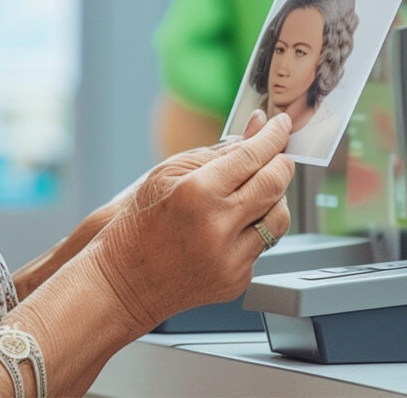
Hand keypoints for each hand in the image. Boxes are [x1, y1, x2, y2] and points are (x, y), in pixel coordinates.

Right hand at [84, 110, 294, 330]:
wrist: (124, 280)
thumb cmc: (140, 222)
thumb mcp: (169, 173)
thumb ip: (219, 151)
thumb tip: (257, 127)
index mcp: (198, 192)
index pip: (253, 156)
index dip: (273, 136)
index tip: (281, 126)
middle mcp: (218, 227)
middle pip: (275, 185)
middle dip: (282, 163)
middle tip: (278, 153)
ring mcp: (230, 259)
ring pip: (279, 218)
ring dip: (275, 198)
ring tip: (256, 191)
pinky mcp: (237, 280)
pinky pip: (263, 246)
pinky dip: (255, 229)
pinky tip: (233, 225)